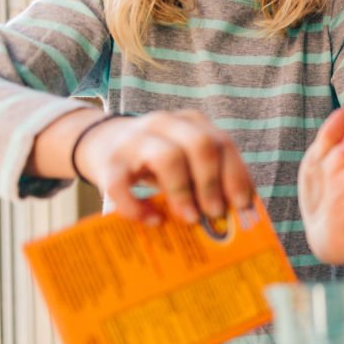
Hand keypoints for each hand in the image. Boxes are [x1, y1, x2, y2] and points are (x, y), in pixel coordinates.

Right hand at [74, 110, 254, 224]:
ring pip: (167, 158)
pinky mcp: (109, 162)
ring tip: (190, 219)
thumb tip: (238, 213)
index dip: (235, 174)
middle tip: (215, 213)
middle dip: (211, 182)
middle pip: (200, 144)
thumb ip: (211, 177)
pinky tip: (154, 221)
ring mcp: (136, 139)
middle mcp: (166, 123)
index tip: (241, 204)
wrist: (102, 142)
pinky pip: (123, 185)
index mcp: (192, 123)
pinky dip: (139, 207)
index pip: (222, 142)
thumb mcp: (187, 160)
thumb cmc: (157, 160)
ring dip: (183, 193)